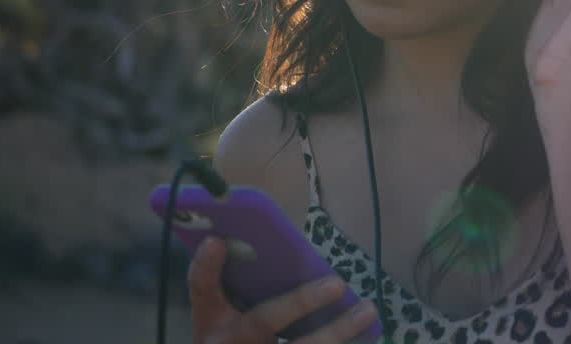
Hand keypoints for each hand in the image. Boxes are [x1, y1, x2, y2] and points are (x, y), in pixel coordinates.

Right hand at [188, 237, 378, 343]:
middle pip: (264, 320)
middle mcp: (230, 341)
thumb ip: (235, 278)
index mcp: (211, 320)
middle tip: (337, 283)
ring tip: (367, 310)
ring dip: (336, 331)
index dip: (205, 267)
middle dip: (300, 301)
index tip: (217, 241)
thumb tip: (246, 236)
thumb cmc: (232, 335)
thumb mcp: (222, 313)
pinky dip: (344, 343)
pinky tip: (369, 333)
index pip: (201, 289)